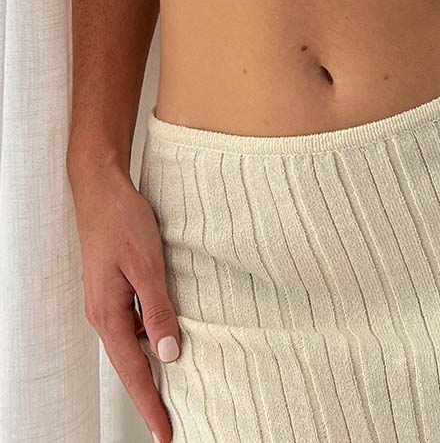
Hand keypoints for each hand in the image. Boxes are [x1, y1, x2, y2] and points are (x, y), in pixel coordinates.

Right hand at [68, 161, 180, 442]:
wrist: (101, 189)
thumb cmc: (122, 221)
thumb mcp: (147, 264)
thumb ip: (157, 309)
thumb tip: (169, 354)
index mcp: (109, 314)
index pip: (133, 371)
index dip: (150, 404)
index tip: (166, 433)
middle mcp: (104, 315)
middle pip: (129, 366)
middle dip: (149, 397)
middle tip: (169, 425)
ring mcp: (106, 303)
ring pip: (131, 346)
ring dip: (148, 370)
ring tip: (171, 394)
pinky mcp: (113, 290)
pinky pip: (131, 326)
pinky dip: (148, 341)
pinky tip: (164, 342)